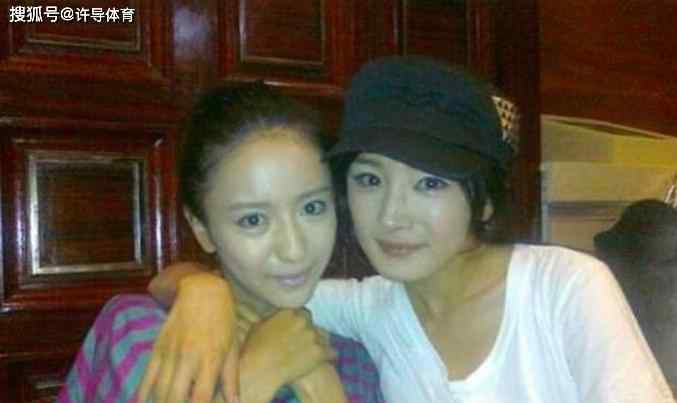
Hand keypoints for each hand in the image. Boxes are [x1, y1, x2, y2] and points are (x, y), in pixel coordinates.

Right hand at [137, 272, 237, 402]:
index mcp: (211, 359)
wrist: (202, 290)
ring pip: (159, 391)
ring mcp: (170, 353)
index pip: (201, 398)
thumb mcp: (232, 347)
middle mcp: (189, 358)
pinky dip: (142, 394)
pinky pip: (146, 376)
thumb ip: (231, 379)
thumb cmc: (223, 320)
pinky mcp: (157, 348)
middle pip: (175, 398)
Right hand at [239, 309, 336, 402]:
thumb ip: (272, 319)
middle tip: (302, 340)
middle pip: (311, 322)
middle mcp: (303, 321)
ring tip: (312, 351)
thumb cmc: (254, 349)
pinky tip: (328, 358)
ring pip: (322, 336)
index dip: (298, 321)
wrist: (261, 369)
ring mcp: (312, 336)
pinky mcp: (319, 352)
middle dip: (308, 330)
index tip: (296, 328)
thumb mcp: (259, 326)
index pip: (300, 312)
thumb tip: (273, 318)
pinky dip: (329, 355)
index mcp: (289, 312)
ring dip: (317, 342)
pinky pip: (332, 351)